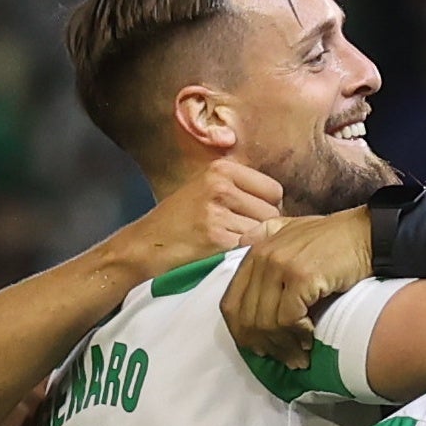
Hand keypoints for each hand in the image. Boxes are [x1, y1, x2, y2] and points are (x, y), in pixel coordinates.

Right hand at [131, 158, 285, 275]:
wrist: (144, 245)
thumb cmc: (179, 222)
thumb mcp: (205, 190)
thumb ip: (240, 189)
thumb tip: (281, 205)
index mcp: (221, 169)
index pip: (273, 190)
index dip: (268, 208)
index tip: (251, 218)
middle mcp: (220, 186)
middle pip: (272, 212)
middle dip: (263, 228)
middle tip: (239, 236)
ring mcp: (218, 212)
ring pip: (264, 232)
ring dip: (254, 244)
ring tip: (229, 245)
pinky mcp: (217, 238)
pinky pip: (250, 249)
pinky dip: (243, 256)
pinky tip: (225, 256)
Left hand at [223, 207, 375, 365]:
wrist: (367, 234)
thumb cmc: (334, 237)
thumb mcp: (291, 228)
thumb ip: (264, 234)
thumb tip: (242, 244)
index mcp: (256, 251)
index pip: (231, 302)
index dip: (242, 332)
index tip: (260, 348)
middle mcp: (263, 257)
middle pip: (248, 317)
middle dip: (265, 345)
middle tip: (284, 359)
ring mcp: (280, 267)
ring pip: (266, 321)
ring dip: (284, 345)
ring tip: (300, 357)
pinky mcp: (301, 277)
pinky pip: (288, 318)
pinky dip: (298, 334)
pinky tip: (310, 339)